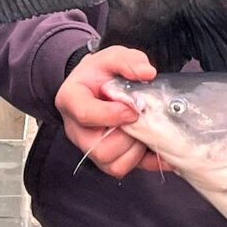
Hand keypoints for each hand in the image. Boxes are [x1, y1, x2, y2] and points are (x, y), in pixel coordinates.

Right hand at [56, 46, 167, 176]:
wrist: (98, 86)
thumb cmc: (102, 73)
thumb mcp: (113, 57)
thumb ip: (128, 61)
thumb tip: (147, 73)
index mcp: (71, 100)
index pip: (85, 114)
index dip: (112, 114)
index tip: (133, 108)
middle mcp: (76, 130)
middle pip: (100, 147)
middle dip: (128, 134)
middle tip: (140, 117)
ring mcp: (90, 148)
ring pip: (112, 163)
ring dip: (135, 148)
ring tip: (143, 128)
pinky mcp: (105, 160)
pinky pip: (124, 169)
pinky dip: (145, 160)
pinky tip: (155, 145)